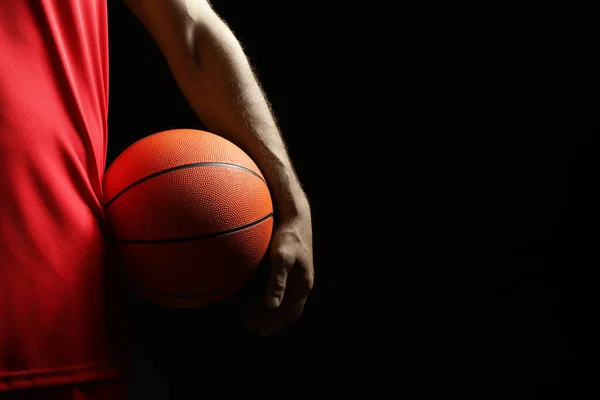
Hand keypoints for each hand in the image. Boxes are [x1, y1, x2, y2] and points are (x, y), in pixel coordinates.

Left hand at [243, 211, 313, 336]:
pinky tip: (253, 302)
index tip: (258, 330)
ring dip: (265, 312)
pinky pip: (279, 293)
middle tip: (247, 325)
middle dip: (267, 321)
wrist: (296, 218)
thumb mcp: (281, 257)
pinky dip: (266, 301)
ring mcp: (296, 279)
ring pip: (281, 303)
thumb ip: (277, 281)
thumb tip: (272, 305)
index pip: (289, 313)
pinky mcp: (290, 272)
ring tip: (247, 316)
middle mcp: (301, 285)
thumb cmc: (289, 236)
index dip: (274, 324)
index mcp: (302, 285)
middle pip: (285, 311)